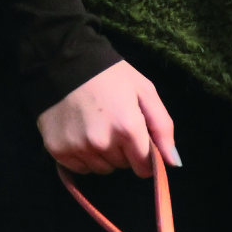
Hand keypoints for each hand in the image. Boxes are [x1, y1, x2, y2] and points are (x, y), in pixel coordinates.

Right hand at [40, 59, 180, 177]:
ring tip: (96, 128)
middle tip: (113, 124)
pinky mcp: (58, 151)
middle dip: (122, 151)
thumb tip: (174, 163)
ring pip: (101, 169)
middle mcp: (103, 143)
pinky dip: (83, 156)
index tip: (136, 140)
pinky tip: (80, 134)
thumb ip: (163, 127)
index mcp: (128, 128)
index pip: (144, 167)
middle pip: (122, 166)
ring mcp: (78, 148)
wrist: (63, 62)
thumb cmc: (110, 76)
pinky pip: (80, 168)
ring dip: (103, 155)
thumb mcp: (144, 91)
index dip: (143, 155)